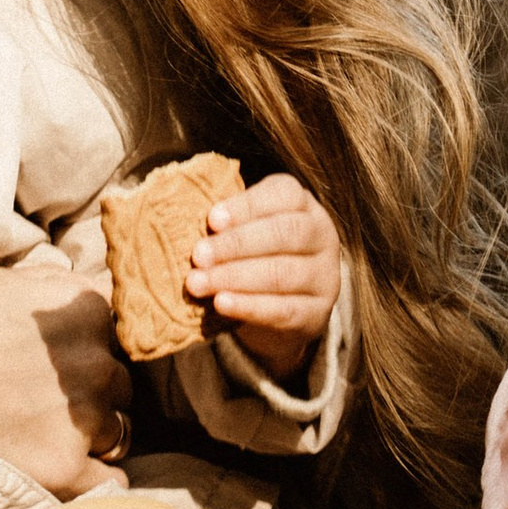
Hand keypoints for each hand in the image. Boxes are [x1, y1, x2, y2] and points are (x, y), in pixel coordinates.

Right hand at [0, 265, 130, 499]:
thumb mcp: (6, 283)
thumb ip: (59, 291)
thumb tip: (96, 299)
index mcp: (86, 308)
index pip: (120, 333)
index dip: (91, 350)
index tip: (61, 365)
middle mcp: (95, 361)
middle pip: (119, 384)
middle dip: (90, 394)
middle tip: (42, 404)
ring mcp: (82, 418)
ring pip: (117, 430)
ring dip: (90, 435)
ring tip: (40, 435)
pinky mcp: (63, 468)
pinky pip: (110, 480)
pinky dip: (91, 480)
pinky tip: (62, 470)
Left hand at [184, 173, 340, 380]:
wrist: (286, 309)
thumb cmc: (256, 256)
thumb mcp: (248, 230)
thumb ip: (227, 223)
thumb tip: (182, 221)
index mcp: (303, 205)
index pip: (283, 195)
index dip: (246, 206)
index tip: (211, 220)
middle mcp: (322, 236)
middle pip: (284, 233)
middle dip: (236, 244)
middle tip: (198, 256)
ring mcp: (325, 276)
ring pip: (282, 273)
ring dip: (235, 277)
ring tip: (198, 283)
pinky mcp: (317, 313)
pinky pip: (284, 310)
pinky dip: (249, 306)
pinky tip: (221, 303)